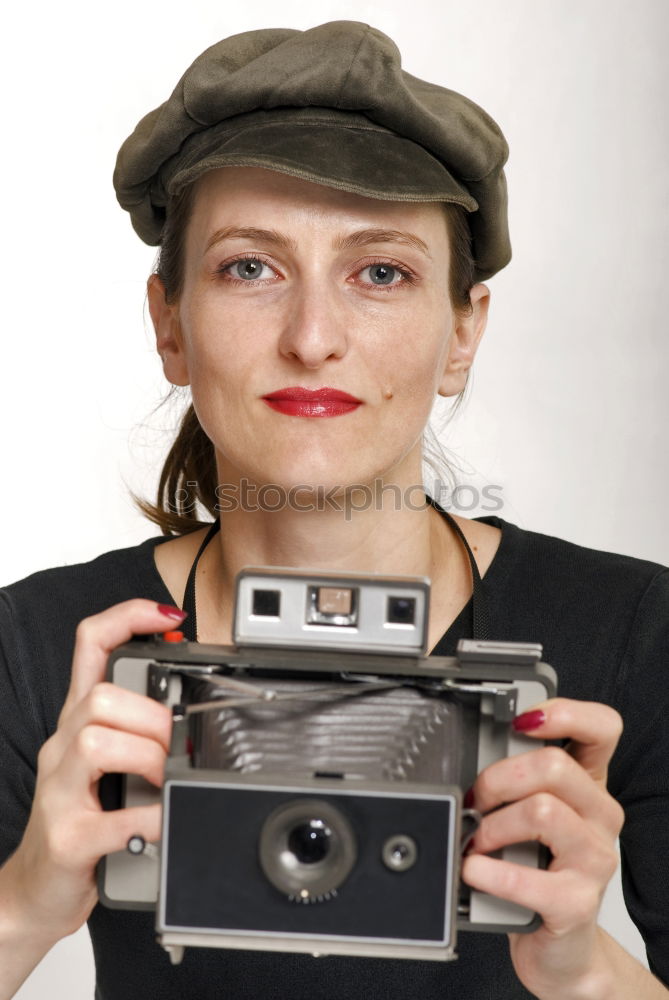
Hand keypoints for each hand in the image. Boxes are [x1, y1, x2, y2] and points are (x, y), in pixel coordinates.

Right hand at [2, 600, 182, 947]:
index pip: (90, 645)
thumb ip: (140, 732)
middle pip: (99, 696)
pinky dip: (150, 819)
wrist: (37, 891)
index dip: (127, 618)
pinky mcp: (67, 838)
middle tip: (170, 746)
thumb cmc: (79, 821)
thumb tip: (193, 709)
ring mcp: (58, 792)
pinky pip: (114, 819)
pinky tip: (160, 822)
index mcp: (78, 722)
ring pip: (96, 742)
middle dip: (151, 716)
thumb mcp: (108, 764)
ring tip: (159, 780)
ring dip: (145, 757)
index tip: (166, 614)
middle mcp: (63, 748)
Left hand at [461, 697, 624, 999]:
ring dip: (493, 825)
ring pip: (542, 811)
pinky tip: (475, 871)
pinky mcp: (577, 902)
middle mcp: (600, 816)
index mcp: (589, 784)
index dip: (564, 712)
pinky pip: (527, 879)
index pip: (602, 728)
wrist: (560, 945)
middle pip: (555, 766)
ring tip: (476, 842)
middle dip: (499, 777)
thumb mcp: (529, 816)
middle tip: (476, 799)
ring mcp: (594, 859)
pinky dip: (489, 872)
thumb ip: (512, 779)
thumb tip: (463, 753)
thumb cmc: (538, 870)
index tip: (521, 721)